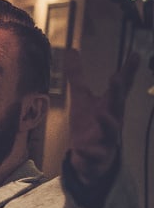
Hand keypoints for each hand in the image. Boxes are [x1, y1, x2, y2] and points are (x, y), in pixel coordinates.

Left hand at [65, 49, 138, 183]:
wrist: (88, 158)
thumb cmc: (89, 123)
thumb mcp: (81, 98)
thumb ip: (77, 76)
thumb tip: (72, 50)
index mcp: (110, 106)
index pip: (120, 88)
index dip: (128, 72)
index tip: (135, 55)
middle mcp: (112, 120)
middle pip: (118, 105)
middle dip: (118, 92)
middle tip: (116, 78)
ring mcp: (107, 139)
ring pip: (111, 130)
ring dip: (107, 121)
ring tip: (100, 113)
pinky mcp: (97, 156)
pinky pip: (93, 155)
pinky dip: (87, 152)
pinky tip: (79, 148)